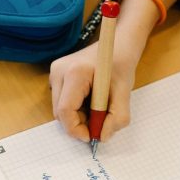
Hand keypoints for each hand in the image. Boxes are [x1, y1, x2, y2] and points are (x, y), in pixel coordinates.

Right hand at [49, 0, 157, 142]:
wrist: (116, 43)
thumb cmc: (121, 63)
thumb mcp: (125, 92)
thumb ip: (117, 117)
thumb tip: (103, 137)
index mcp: (75, 72)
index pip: (66, 111)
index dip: (77, 129)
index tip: (92, 137)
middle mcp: (59, 71)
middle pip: (60, 112)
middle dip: (80, 124)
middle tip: (101, 122)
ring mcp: (55, 72)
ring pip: (60, 109)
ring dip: (78, 116)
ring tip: (98, 106)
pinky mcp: (56, 75)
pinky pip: (62, 102)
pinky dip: (76, 108)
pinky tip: (90, 100)